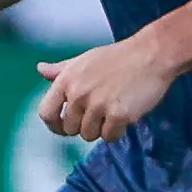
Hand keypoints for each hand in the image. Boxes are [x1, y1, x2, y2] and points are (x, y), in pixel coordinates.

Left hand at [34, 34, 177, 143]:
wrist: (152, 54)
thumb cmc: (118, 57)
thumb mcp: (84, 59)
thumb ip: (61, 70)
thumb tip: (40, 69)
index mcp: (66, 79)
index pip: (46, 113)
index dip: (54, 125)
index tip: (63, 127)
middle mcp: (78, 93)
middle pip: (70, 129)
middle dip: (84, 125)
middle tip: (101, 111)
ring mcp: (98, 105)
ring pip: (89, 136)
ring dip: (102, 128)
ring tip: (114, 109)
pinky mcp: (118, 115)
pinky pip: (109, 137)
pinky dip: (117, 131)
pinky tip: (125, 114)